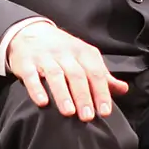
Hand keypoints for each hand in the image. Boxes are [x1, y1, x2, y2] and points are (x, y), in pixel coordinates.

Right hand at [6, 22, 129, 121]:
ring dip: (62, 94)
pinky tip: (42, 102)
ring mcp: (44, 57)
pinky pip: (31, 75)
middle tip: (87, 117)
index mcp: (82, 52)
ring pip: (55, 74)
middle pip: (76, 74)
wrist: (29, 32)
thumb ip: (102, 75)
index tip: (105, 111)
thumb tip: (123, 89)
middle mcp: (64, 53)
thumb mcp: (84, 57)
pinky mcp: (26, 63)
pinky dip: (36, 88)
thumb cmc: (61, 50)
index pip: (95, 72)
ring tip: (68, 112)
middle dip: (83, 96)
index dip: (101, 92)